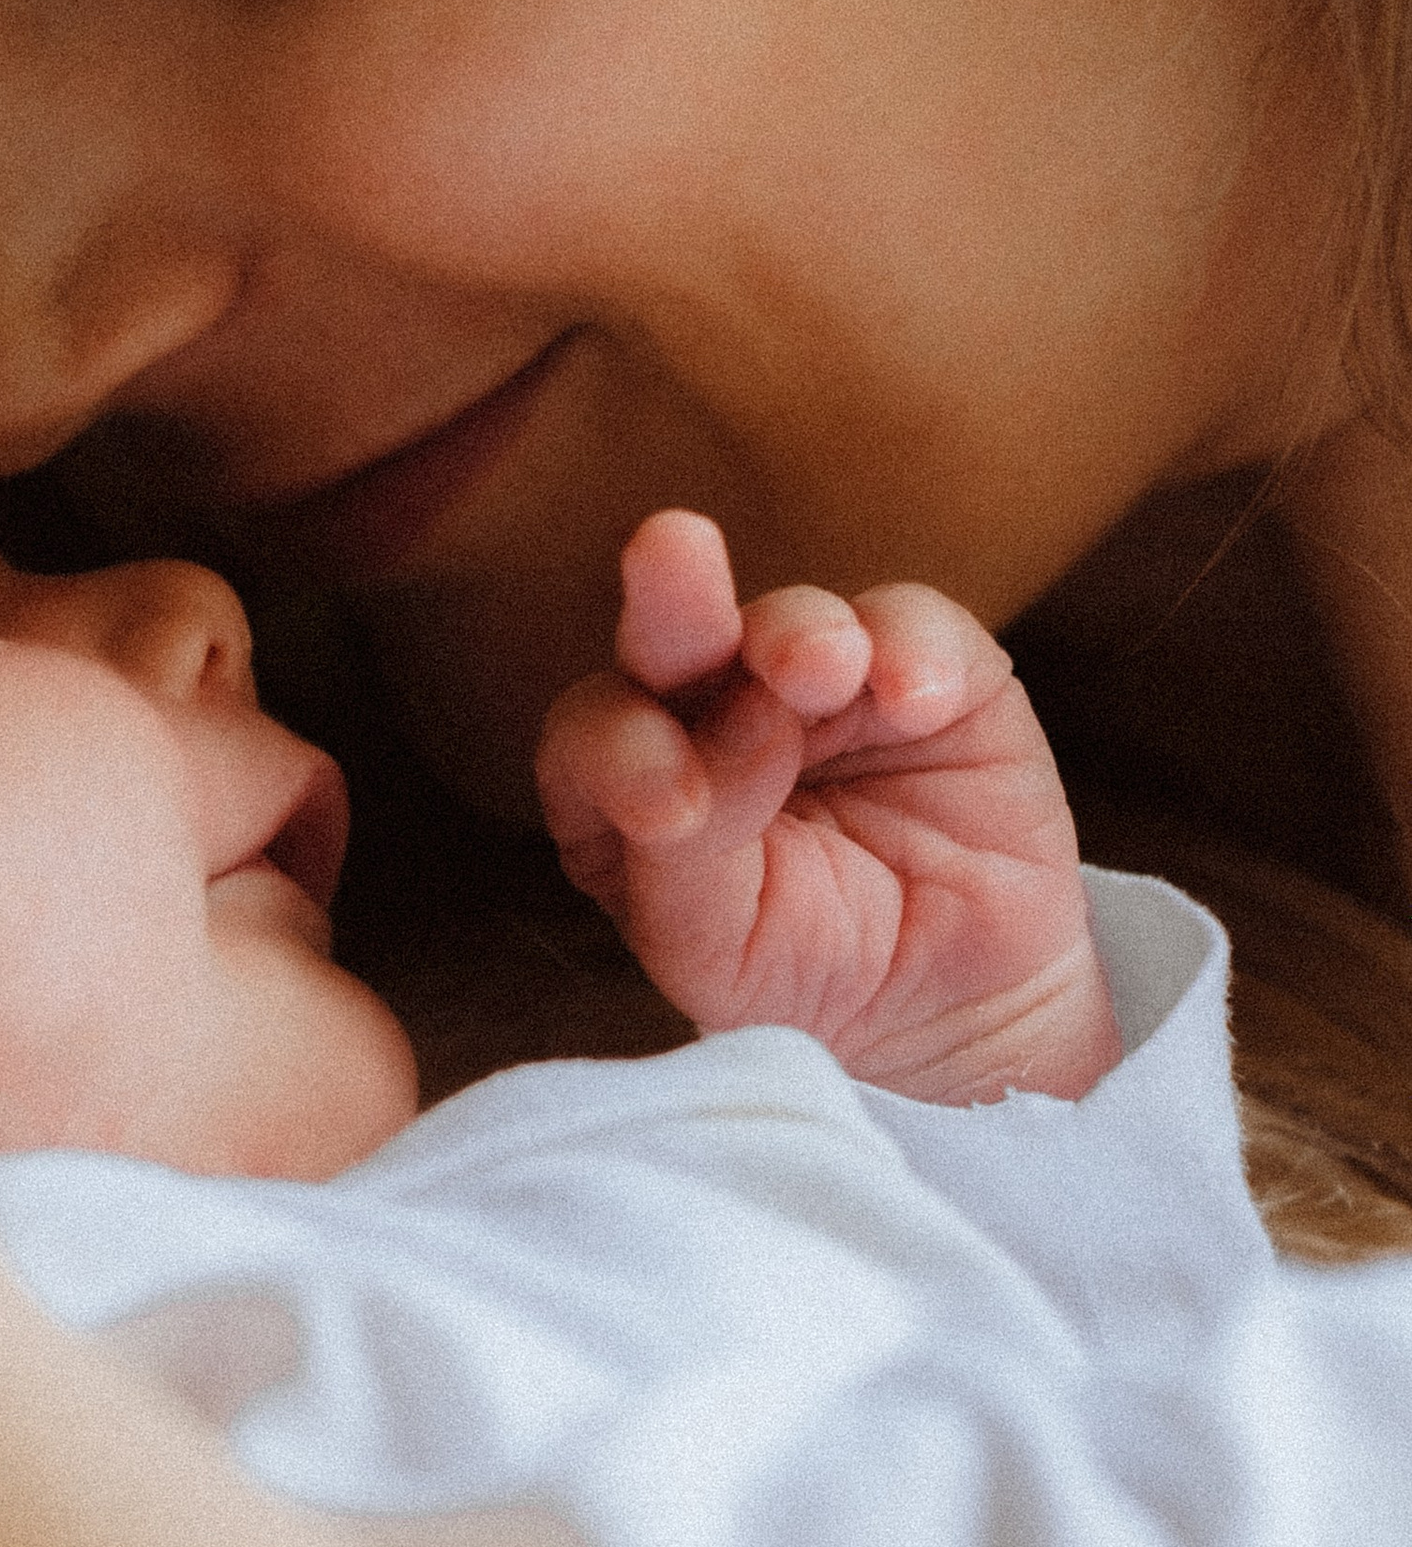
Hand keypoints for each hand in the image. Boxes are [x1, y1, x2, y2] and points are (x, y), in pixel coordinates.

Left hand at [537, 511, 1118, 1101]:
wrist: (953, 999)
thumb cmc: (800, 966)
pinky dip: (911, 648)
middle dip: (670, 600)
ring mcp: (819, 681)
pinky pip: (912, 625)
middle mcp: (711, 707)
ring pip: (790, 619)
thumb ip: (688, 857)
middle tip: (668, 548)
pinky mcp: (930, 671)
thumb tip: (718, 745)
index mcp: (631, 777)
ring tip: (821, 668)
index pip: (593, 737)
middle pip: (670, 639)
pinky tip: (914, 696)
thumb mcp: (718, 950)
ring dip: (796, 632)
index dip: (617, 752)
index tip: (670, 810)